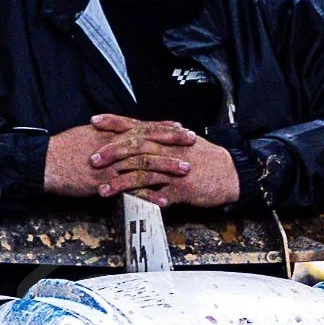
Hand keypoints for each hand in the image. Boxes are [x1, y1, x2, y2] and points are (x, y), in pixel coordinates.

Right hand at [44, 115, 194, 198]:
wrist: (45, 162)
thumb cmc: (64, 148)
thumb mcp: (88, 133)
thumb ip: (108, 132)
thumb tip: (122, 129)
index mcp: (112, 133)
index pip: (144, 127)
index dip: (164, 128)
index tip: (182, 128)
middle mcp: (114, 146)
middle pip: (149, 142)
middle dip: (173, 143)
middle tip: (194, 143)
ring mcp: (111, 165)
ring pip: (145, 163)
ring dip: (167, 167)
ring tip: (186, 170)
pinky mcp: (106, 183)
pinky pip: (132, 189)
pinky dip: (149, 195)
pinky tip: (164, 200)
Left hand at [88, 116, 239, 206]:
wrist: (232, 173)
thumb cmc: (207, 158)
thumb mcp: (185, 141)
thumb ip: (164, 137)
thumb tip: (145, 132)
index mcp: (167, 137)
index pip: (136, 125)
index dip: (114, 122)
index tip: (94, 121)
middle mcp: (168, 149)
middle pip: (135, 147)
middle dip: (111, 152)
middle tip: (92, 158)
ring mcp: (173, 169)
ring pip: (142, 172)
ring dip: (120, 181)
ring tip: (101, 189)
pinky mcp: (180, 188)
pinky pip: (158, 193)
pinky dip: (142, 198)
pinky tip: (126, 203)